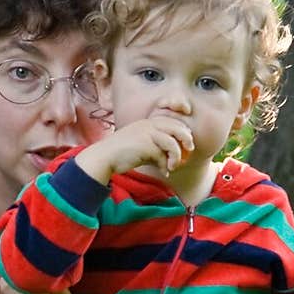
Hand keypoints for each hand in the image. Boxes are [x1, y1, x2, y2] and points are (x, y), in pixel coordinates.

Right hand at [76, 116, 193, 182]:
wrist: (104, 157)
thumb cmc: (121, 153)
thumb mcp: (140, 144)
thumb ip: (154, 146)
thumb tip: (170, 158)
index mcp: (148, 122)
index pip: (172, 121)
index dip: (183, 130)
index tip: (186, 143)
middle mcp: (149, 125)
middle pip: (177, 127)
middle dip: (186, 140)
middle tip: (189, 150)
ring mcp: (147, 134)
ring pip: (172, 143)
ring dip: (176, 156)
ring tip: (173, 166)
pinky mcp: (145, 146)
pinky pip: (163, 156)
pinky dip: (166, 166)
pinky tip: (164, 172)